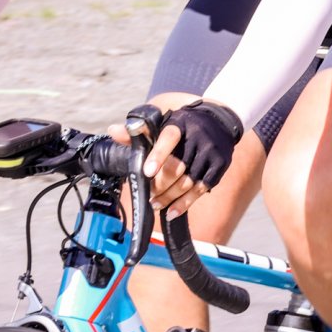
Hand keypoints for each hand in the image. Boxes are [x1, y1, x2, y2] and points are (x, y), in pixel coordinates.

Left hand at [111, 98, 243, 220]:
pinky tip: (172, 211)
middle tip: (148, 195)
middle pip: (177, 167)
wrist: (219, 119)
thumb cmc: (183, 125)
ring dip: (170, 197)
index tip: (147, 172)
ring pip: (188, 182)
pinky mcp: (219, 165)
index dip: (158, 155)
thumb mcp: (163, 123)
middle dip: (160, 185)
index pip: (168, 138)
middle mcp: (197, 137)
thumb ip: (139, 132)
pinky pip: (201, 189)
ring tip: (155, 205)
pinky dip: (186, 203)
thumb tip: (112, 131)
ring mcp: (210, 152)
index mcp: (179, 124)